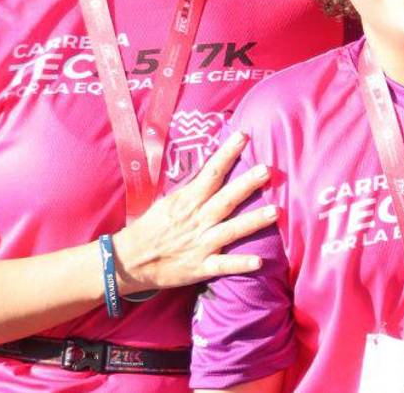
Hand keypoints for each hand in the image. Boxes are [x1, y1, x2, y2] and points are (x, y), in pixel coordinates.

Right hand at [111, 131, 276, 293]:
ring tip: (275, 212)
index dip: (227, 154)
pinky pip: (223, 266)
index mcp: (187, 201)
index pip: (211, 173)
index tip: (243, 136)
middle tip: (267, 170)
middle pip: (226, 199)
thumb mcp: (169, 201)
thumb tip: (215, 167)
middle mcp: (197, 220)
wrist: (128, 261)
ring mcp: (200, 244)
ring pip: (231, 230)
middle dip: (247, 184)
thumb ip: (193, 188)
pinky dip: (240, 264)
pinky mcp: (199, 267)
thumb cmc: (151, 228)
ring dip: (253, 221)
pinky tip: (259, 261)